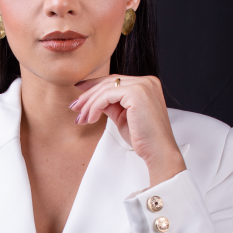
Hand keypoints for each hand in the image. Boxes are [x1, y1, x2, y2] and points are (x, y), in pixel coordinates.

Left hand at [70, 75, 185, 186]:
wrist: (158, 152)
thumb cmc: (143, 138)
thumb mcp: (122, 116)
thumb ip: (110, 104)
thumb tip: (92, 100)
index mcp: (146, 84)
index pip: (115, 80)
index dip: (95, 85)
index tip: (79, 92)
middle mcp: (146, 81)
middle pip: (109, 82)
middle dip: (88, 95)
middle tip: (74, 107)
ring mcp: (143, 85)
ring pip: (106, 88)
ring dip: (89, 104)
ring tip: (80, 118)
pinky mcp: (136, 93)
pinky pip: (107, 96)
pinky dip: (95, 107)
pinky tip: (90, 119)